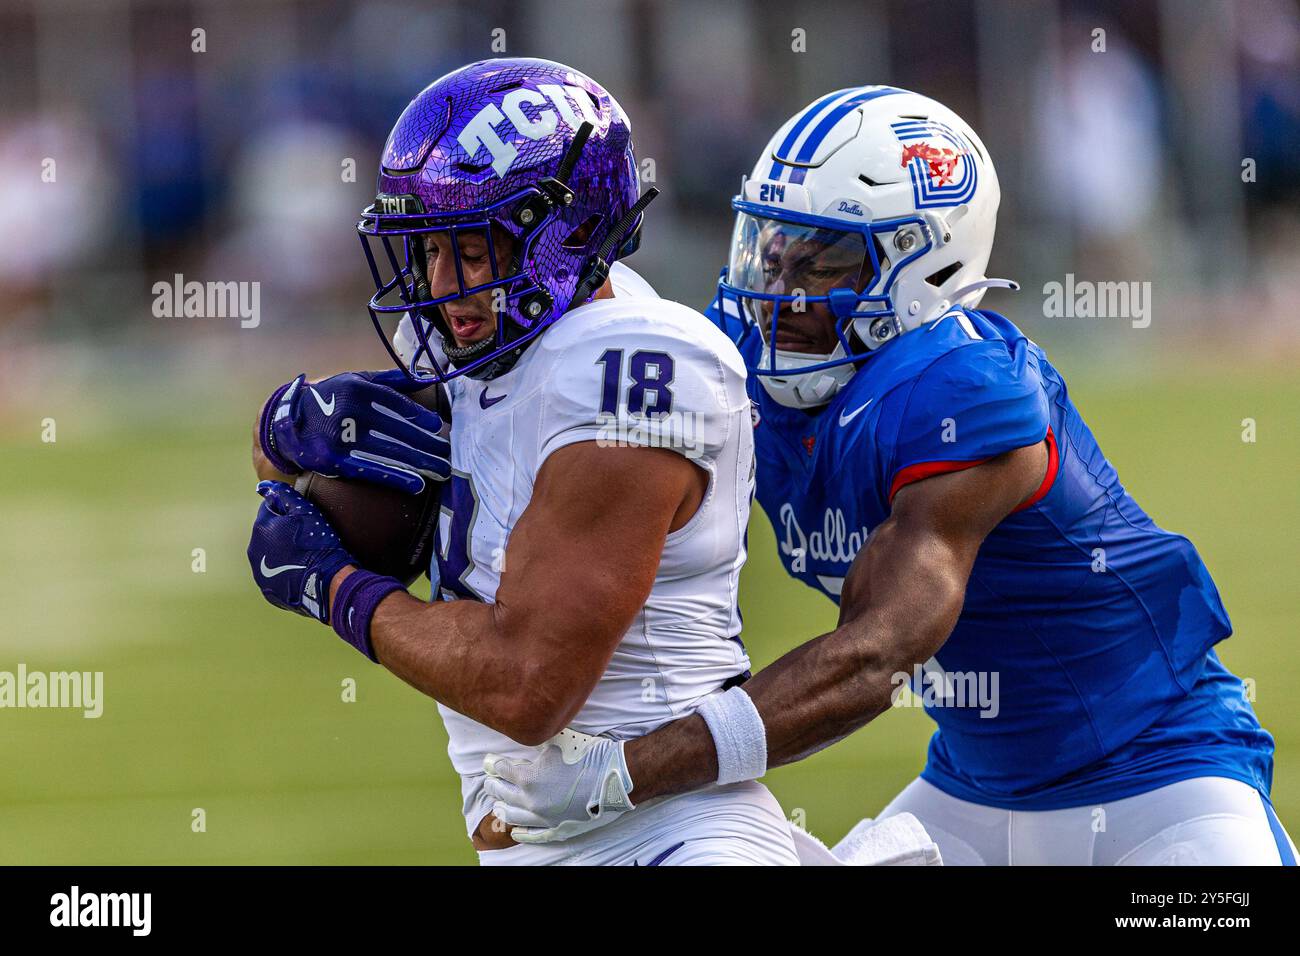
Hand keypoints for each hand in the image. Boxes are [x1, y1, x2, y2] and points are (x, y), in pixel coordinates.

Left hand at [248, 480, 355, 622]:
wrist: (326, 582)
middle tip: (307, 538)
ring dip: (284, 553)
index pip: (271, 510)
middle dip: (284, 533)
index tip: (304, 520)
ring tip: (305, 556)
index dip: (289, 512)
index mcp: (261, 529)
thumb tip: (263, 486)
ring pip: (272, 555)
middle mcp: (254, 551)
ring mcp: (260, 574)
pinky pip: (277, 576)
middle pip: (270, 534)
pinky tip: (303, 571)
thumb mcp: (305, 511)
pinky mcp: (270, 591)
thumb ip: (283, 494)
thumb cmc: (317, 544)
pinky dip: (287, 572)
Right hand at [260, 369, 449, 493]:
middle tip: (449, 453)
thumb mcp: (353, 379)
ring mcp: (342, 437)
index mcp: (358, 389)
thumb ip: (388, 380)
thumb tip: (422, 376)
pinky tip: (417, 483)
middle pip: (399, 431)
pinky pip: (371, 470)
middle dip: (428, 444)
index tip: (440, 427)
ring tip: (442, 470)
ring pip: (390, 452)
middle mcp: (351, 411)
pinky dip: (396, 477)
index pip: (397, 404)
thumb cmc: (329, 399)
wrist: (285, 423)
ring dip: (420, 463)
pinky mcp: (335, 460)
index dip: (420, 418)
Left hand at [482, 728, 634, 843]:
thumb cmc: (588, 755)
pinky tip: (515, 832)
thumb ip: (538, 740)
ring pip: (513, 816)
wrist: (614, 777)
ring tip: (497, 804)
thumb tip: (527, 734)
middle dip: (494, 785)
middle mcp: (531, 801)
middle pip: (502, 793)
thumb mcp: (558, 739)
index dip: (493, 764)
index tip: (488, 761)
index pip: (501, 770)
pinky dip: (521, 834)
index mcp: (528, 778)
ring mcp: (543, 818)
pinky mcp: (557, 829)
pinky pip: (534, 835)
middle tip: (490, 780)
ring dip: (502, 808)